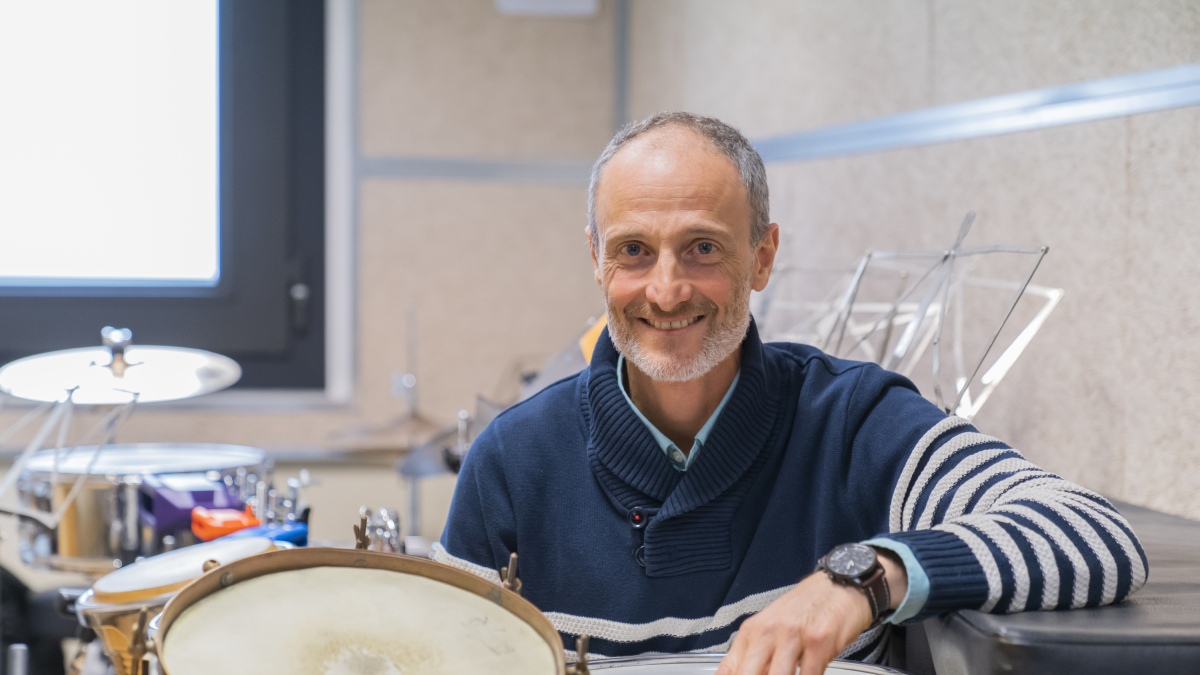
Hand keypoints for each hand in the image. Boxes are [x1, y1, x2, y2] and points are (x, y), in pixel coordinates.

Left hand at [716, 549, 906, 674]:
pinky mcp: (819, 642)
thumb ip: (758, 653)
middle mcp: (769, 631)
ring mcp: (793, 636)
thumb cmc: (807, 606)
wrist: (840, 584)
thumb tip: (743, 674)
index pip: (728, 668)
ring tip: (787, 674)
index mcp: (753, 630)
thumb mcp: (774, 625)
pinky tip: (808, 674)